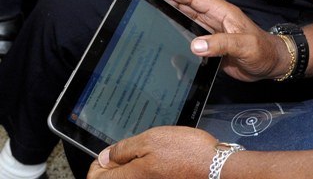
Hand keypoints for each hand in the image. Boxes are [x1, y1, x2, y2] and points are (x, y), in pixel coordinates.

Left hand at [88, 126, 215, 177]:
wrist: (215, 168)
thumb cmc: (187, 153)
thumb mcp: (152, 139)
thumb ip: (124, 149)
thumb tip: (106, 156)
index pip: (95, 177)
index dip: (101, 162)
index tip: (113, 153)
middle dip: (119, 166)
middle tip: (134, 151)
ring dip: (136, 169)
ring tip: (152, 156)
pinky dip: (149, 172)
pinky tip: (163, 163)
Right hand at [149, 0, 290, 80]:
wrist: (271, 64)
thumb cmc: (263, 51)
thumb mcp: (244, 46)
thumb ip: (222, 44)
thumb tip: (196, 45)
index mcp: (224, 13)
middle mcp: (216, 19)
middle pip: (188, 5)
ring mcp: (213, 31)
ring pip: (188, 18)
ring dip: (172, 12)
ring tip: (152, 7)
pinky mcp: (212, 44)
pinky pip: (191, 34)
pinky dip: (178, 30)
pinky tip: (168, 32)